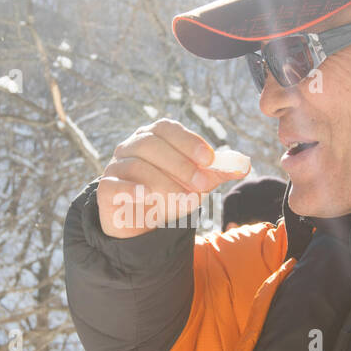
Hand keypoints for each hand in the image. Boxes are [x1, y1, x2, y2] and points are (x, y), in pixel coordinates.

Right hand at [96, 119, 249, 238]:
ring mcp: (115, 166)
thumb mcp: (196, 182)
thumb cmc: (170, 193)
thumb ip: (218, 172)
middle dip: (180, 164)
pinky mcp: (106, 189)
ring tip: (186, 202)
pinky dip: (132, 190)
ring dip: (165, 184)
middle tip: (202, 185)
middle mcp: (131, 146)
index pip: (167, 128)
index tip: (209, 159)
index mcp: (153, 137)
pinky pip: (114, 185)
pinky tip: (150, 197)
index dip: (188, 141)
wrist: (143, 222)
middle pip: (151, 144)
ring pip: (137, 166)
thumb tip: (245, 164)